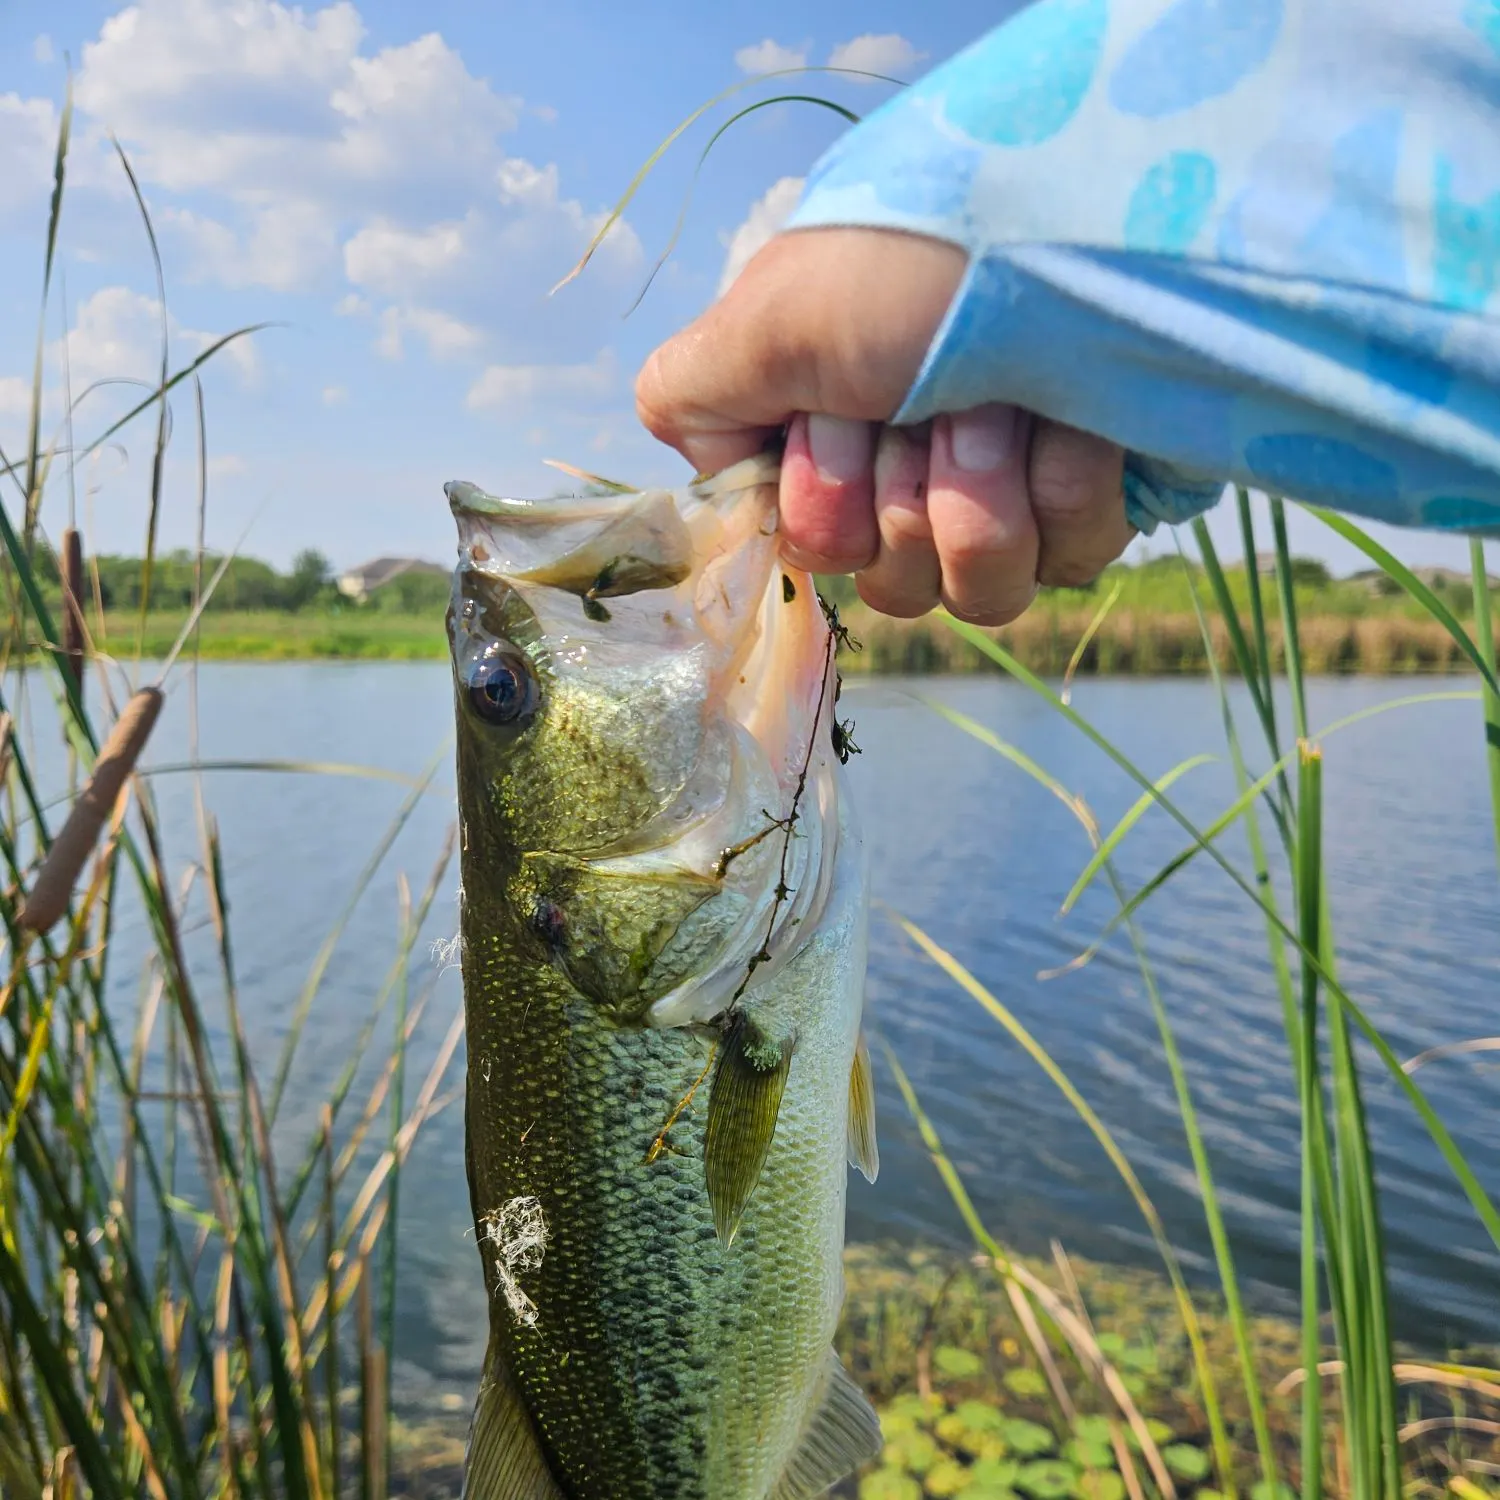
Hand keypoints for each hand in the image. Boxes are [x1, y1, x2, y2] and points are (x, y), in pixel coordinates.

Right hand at [635, 228, 1133, 623]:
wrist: (1074, 221)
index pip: (817, 549)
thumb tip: (712, 464)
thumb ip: (689, 397)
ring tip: (1004, 405)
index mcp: (840, 436)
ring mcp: (1015, 492)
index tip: (839, 422)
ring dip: (984, 499)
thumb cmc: (906, 264)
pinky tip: (1074, 417)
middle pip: (895, 583)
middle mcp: (921, 471)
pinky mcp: (1099, 499)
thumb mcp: (764, 319)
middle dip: (908, 502)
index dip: (828, 506)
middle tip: (930, 409)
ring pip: (979, 592)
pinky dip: (1068, 487)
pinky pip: (1071, 559)